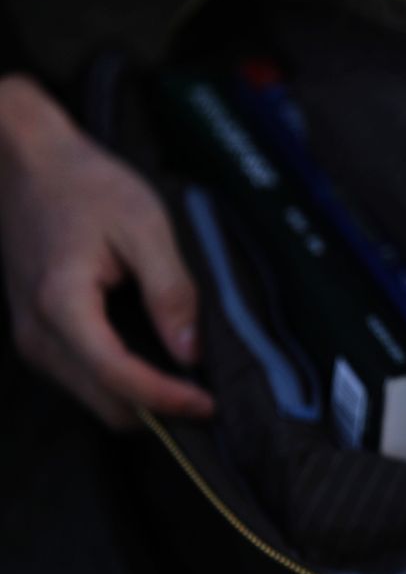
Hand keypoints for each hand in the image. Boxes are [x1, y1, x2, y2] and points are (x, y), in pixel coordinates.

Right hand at [0, 74, 212, 428]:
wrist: (28, 163)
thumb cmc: (87, 185)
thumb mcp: (144, 227)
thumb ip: (170, 290)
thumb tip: (191, 351)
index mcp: (61, 304)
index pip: (116, 376)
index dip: (166, 398)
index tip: (209, 404)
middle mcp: (36, 332)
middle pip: (104, 403)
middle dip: (158, 410)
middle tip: (210, 398)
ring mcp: (30, 337)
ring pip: (93, 398)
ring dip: (141, 400)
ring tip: (191, 383)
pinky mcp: (37, 333)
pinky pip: (83, 379)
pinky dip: (122, 383)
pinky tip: (158, 364)